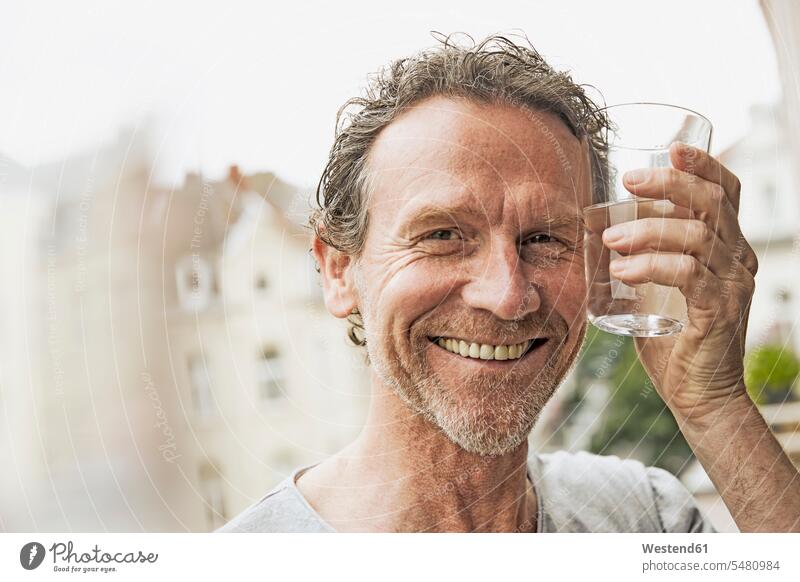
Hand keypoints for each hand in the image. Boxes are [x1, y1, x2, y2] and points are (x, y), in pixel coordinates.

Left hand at [601, 142, 758, 424]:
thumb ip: (640, 258)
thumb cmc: (672, 340)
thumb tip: (597, 228)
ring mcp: (733, 284)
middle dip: (670, 184)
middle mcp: (738, 259)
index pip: (727, 193)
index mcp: (727, 248)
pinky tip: (622, 271)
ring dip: (648, 230)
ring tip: (610, 239)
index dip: (704, 165)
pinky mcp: (720, 309)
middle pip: (714, 202)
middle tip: (630, 182)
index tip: (671, 149)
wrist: (698, 395)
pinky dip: (651, 264)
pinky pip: (688, 273)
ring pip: (698, 235)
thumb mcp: (655, 289)